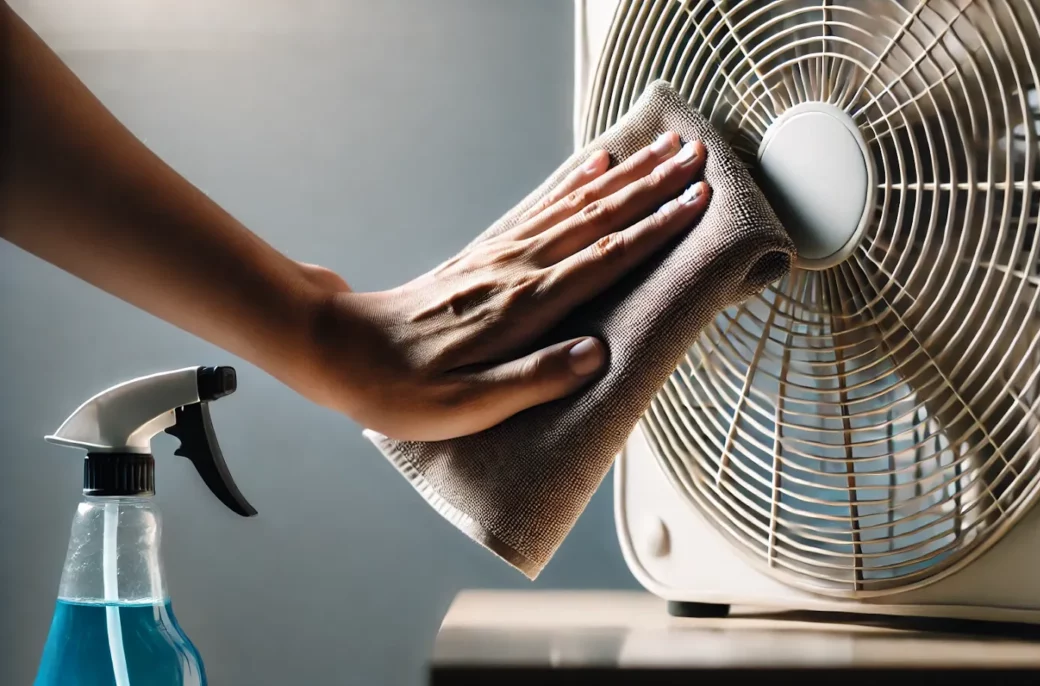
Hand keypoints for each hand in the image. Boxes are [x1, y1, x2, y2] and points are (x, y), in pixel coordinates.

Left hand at [303, 132, 709, 440]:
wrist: (340, 350)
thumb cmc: (404, 389)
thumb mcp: (467, 406)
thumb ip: (534, 379)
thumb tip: (598, 354)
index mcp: (522, 309)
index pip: (603, 260)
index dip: (654, 229)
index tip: (696, 201)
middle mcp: (517, 271)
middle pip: (598, 219)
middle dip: (652, 187)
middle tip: (697, 157)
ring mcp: (501, 257)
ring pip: (575, 206)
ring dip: (624, 178)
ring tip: (662, 152)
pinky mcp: (486, 254)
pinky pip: (541, 209)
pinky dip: (573, 183)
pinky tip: (594, 166)